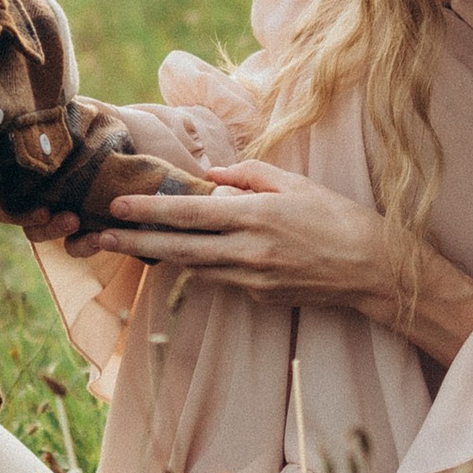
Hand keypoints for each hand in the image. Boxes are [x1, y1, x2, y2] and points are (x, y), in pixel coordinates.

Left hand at [78, 157, 472, 357]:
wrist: (374, 270)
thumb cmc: (338, 217)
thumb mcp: (295, 184)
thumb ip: (248, 175)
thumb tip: (210, 175)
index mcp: (257, 217)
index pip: (190, 215)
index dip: (150, 212)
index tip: (118, 207)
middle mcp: (249, 252)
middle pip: (178, 249)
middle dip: (135, 243)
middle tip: (98, 237)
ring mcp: (253, 280)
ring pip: (193, 268)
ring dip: (160, 257)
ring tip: (127, 246)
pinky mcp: (260, 297)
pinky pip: (220, 279)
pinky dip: (201, 266)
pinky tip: (183, 257)